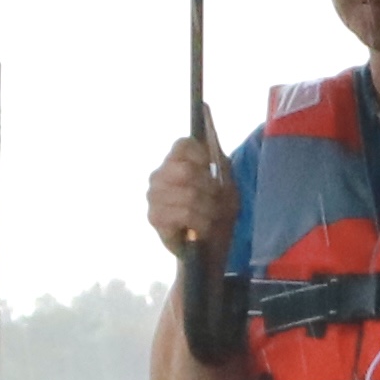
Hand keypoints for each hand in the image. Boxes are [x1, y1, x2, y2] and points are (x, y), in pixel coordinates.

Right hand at [144, 131, 231, 259]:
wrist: (208, 247)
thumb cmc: (217, 211)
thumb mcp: (226, 183)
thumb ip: (219, 161)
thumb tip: (211, 132)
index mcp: (175, 161)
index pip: (183, 145)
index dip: (203, 156)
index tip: (216, 173)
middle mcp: (159, 175)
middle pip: (187, 171)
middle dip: (211, 189)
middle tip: (219, 202)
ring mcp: (154, 195)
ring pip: (189, 195)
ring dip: (209, 209)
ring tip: (212, 217)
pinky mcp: (154, 216)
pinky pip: (184, 213)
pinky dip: (201, 223)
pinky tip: (203, 229)